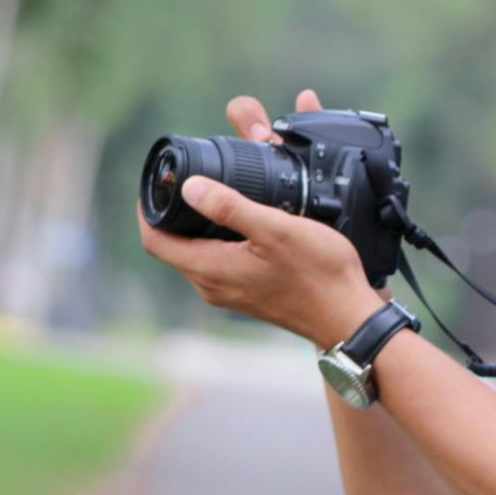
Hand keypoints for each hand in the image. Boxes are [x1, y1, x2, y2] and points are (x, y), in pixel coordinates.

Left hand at [137, 89, 382, 344]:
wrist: (348, 316)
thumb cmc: (319, 273)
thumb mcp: (275, 229)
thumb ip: (230, 207)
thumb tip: (189, 188)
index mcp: (211, 270)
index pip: (155, 241)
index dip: (147, 209)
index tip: (156, 180)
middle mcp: (212, 286)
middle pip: (172, 247)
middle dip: (171, 213)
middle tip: (183, 178)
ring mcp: (230, 293)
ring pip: (195, 254)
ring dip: (196, 225)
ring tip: (214, 193)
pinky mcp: (247, 294)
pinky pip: (217, 262)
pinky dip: (218, 239)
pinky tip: (242, 222)